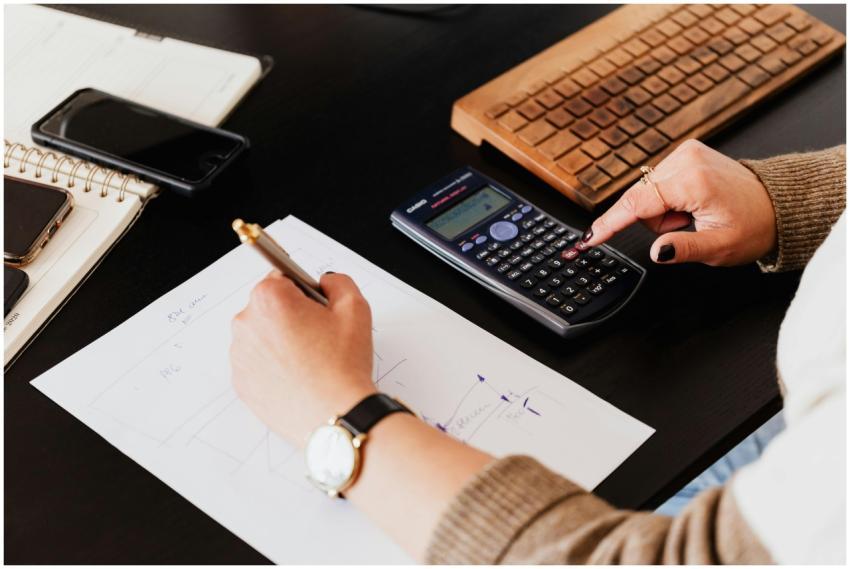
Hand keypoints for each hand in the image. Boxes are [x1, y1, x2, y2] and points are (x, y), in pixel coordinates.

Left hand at [230, 272, 375, 444]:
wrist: (335, 415)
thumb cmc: (342, 366)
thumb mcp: (355, 308)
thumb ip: (338, 282)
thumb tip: (325, 283)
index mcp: (269, 298)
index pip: (282, 278)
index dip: (305, 293)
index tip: (316, 310)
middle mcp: (246, 323)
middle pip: (269, 307)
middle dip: (291, 317)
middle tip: (319, 339)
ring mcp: (240, 355)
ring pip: (262, 336)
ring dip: (281, 342)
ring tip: (309, 362)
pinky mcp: (241, 382)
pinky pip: (257, 364)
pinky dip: (274, 367)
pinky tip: (298, 378)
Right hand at [581, 139, 776, 265]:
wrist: (776, 204)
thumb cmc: (754, 225)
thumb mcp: (720, 248)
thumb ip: (684, 250)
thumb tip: (657, 251)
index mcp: (694, 181)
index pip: (637, 204)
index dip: (610, 224)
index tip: (589, 238)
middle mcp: (686, 159)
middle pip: (640, 199)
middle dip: (656, 221)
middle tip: (688, 226)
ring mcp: (685, 152)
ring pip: (647, 193)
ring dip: (663, 211)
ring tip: (693, 215)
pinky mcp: (685, 153)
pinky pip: (657, 184)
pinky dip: (667, 199)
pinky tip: (691, 204)